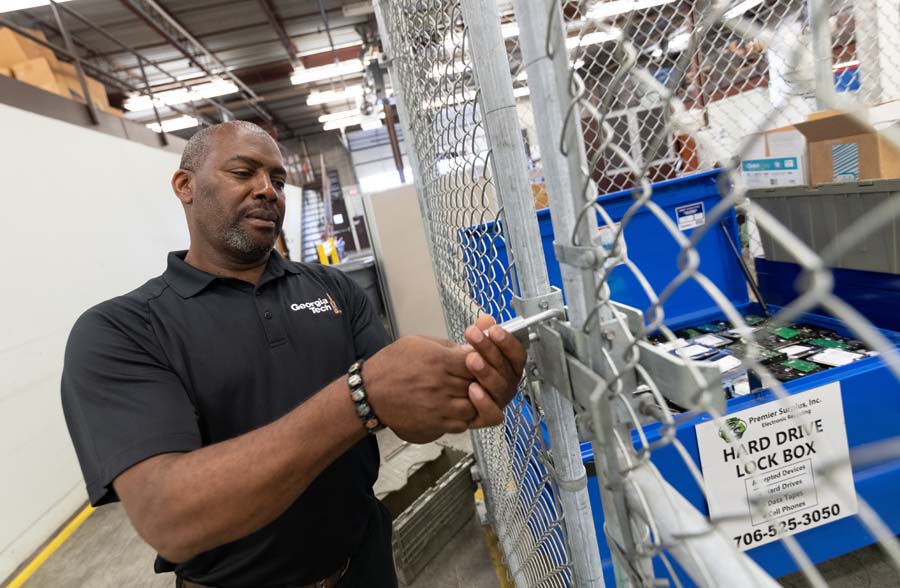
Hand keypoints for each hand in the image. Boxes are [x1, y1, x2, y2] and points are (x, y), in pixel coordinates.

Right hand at [363, 336, 477, 443]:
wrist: (369, 393)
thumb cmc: (391, 365)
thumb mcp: (417, 343)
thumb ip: (446, 345)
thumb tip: (470, 347)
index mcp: (437, 360)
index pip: (476, 361)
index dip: (481, 361)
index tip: (477, 361)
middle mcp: (440, 384)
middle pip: (477, 384)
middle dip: (479, 380)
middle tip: (475, 378)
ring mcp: (437, 406)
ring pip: (473, 407)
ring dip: (474, 401)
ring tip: (467, 395)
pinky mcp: (433, 423)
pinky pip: (461, 424)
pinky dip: (463, 417)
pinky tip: (457, 408)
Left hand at [463, 314, 527, 428]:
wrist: (445, 392)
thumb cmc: (463, 367)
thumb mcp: (471, 348)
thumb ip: (481, 334)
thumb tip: (486, 320)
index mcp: (509, 366)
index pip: (517, 353)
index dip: (507, 342)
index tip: (493, 330)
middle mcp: (507, 383)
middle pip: (506, 368)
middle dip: (490, 350)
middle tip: (475, 337)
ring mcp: (498, 400)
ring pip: (500, 389)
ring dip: (487, 372)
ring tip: (472, 359)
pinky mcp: (487, 417)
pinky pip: (493, 415)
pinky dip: (485, 403)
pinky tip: (472, 389)